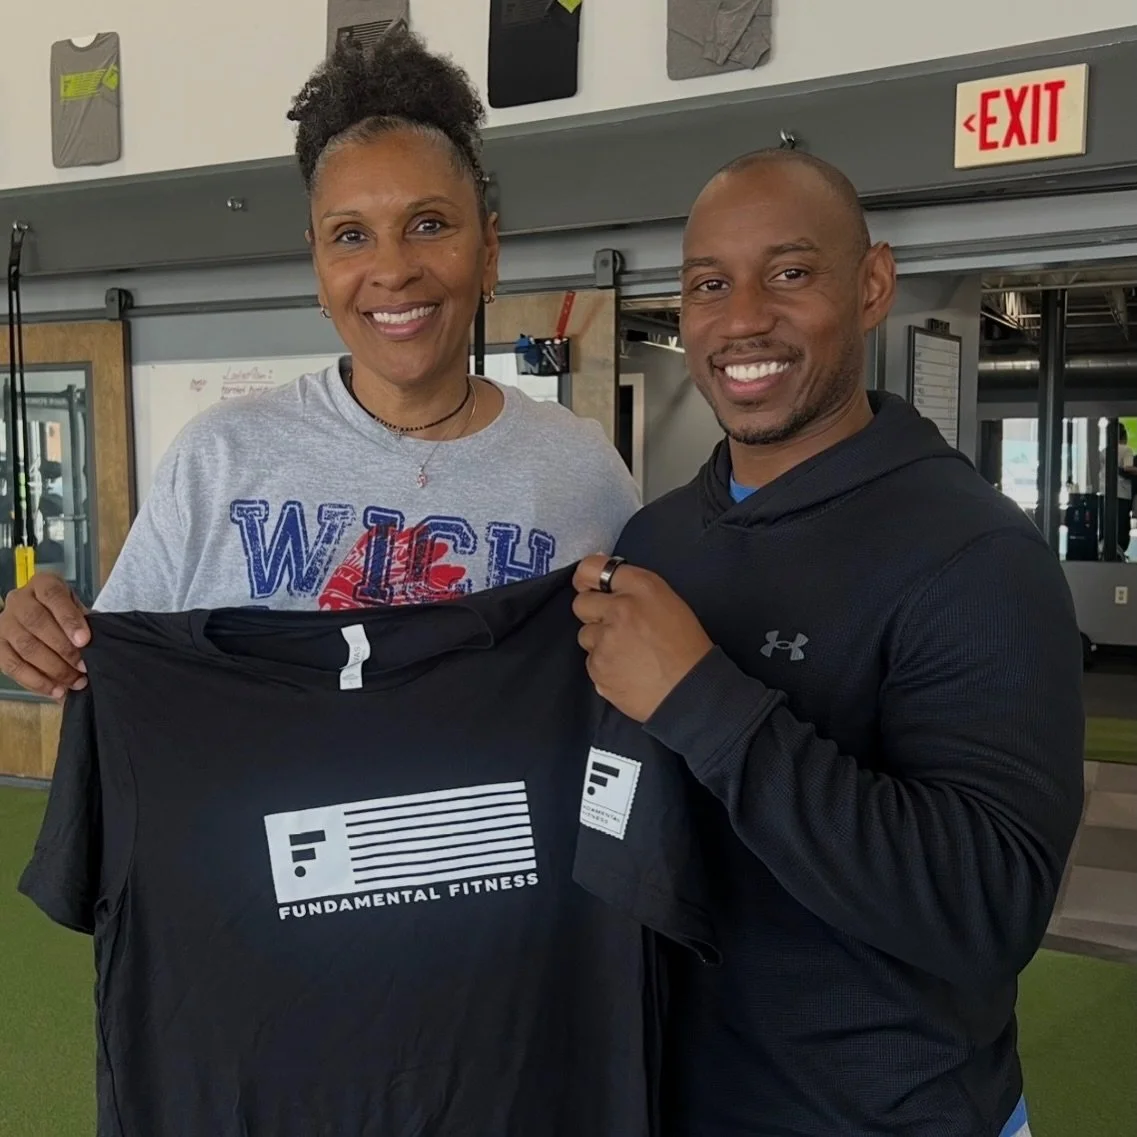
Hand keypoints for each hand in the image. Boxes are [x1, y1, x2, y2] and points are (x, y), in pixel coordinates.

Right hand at [0, 575, 89, 698]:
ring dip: (53, 669)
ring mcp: (4, 623)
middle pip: (37, 623)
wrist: (39, 612)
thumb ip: (85, 620)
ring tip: (75, 682)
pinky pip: (12, 666)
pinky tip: (55, 690)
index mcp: (43, 584)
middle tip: (83, 667)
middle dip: (63, 649)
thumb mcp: (77, 607)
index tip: (84, 640)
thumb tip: (98, 646)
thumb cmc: (64, 611)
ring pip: (25, 647)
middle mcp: (19, 600)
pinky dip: (36, 681)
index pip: (53, 597)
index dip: (69, 619)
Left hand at [572, 555, 713, 722]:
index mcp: (641, 588)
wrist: (691, 691)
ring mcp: (605, 640)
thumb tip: (604, 586)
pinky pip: (591, 661)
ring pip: (585, 635)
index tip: (587, 586)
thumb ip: (635, 591)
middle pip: (581, 603)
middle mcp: (619, 609)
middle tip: (613, 626)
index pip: (591, 568)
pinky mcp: (598, 668)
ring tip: (627, 654)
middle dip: (592, 614)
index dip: (586, 578)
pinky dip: (605, 666)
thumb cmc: (687, 647)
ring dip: (600, 642)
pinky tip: (627, 671)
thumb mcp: (668, 603)